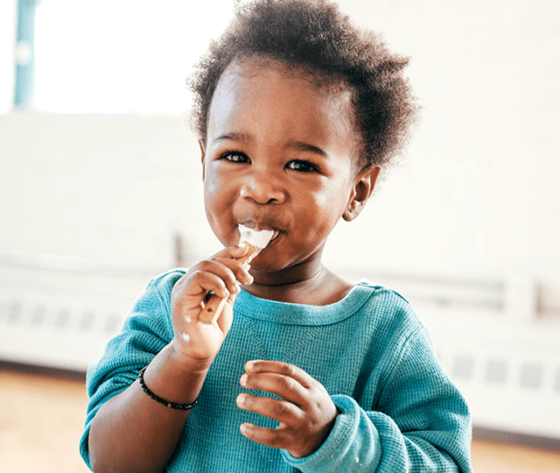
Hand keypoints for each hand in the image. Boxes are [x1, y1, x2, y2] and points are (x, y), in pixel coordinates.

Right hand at [170, 245, 252, 363]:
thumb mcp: (226, 300)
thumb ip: (231, 284)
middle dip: (233, 266)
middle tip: (247, 279)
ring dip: (226, 274)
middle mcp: (187, 282)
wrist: (200, 351)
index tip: (245, 250)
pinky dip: (215, 283)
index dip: (228, 251)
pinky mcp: (181, 298)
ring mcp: (182, 289)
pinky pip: (198, 278)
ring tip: (235, 290)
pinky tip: (224, 294)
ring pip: (204, 265)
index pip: (213, 258)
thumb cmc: (212, 328)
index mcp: (197, 281)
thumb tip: (244, 265)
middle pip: (211, 260)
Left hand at [236, 360, 338, 457]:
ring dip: (256, 403)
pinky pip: (274, 438)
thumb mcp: (310, 390)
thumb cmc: (311, 407)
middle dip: (260, 380)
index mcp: (312, 387)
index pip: (289, 370)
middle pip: (284, 386)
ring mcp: (303, 423)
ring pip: (279, 409)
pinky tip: (243, 427)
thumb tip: (251, 369)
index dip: (267, 366)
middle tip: (242, 380)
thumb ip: (287, 379)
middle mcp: (309, 403)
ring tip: (240, 399)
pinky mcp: (295, 441)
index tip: (248, 366)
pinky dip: (257, 432)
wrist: (330, 438)